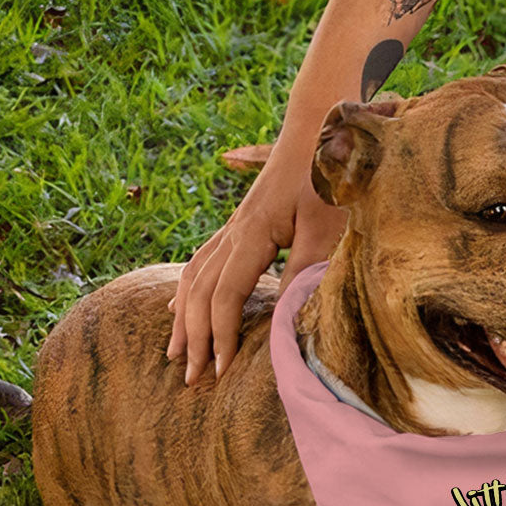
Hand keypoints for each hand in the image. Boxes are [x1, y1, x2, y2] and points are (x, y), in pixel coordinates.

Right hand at [167, 152, 346, 383]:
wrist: (321, 127)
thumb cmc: (329, 176)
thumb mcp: (326, 227)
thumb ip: (306, 272)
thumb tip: (286, 321)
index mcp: (251, 233)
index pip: (225, 296)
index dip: (222, 336)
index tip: (222, 372)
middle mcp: (234, 232)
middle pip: (199, 292)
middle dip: (194, 338)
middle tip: (192, 379)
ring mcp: (233, 227)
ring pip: (193, 277)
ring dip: (184, 318)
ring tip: (176, 353)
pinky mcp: (241, 225)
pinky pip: (201, 262)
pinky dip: (188, 290)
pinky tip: (179, 306)